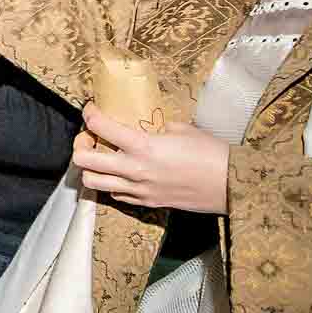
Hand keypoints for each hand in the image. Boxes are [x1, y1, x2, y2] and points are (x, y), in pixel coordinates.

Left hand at [73, 105, 229, 212]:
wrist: (231, 185)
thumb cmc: (212, 153)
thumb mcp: (182, 129)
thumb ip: (157, 127)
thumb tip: (145, 125)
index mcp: (142, 146)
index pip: (99, 126)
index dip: (89, 114)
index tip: (91, 109)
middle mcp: (134, 169)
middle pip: (82, 160)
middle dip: (79, 145)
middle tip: (89, 138)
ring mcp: (138, 190)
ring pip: (92, 182)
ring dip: (90, 168)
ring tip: (99, 158)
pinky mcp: (146, 203)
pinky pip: (114, 195)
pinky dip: (110, 183)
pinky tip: (120, 174)